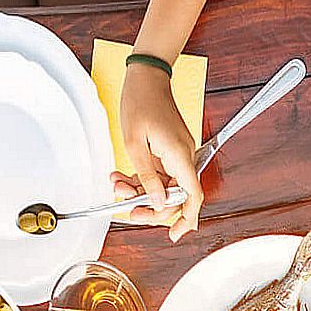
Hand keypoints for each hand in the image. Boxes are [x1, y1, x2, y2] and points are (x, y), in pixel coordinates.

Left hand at [116, 61, 201, 239]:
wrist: (147, 77)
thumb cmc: (140, 101)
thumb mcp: (134, 144)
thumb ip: (147, 176)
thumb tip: (156, 201)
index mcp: (179, 156)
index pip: (192, 195)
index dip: (186, 217)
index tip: (175, 233)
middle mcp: (183, 156)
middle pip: (176, 195)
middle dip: (151, 206)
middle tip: (130, 211)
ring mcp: (178, 153)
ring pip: (164, 185)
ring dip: (140, 190)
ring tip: (117, 185)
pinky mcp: (170, 149)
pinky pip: (160, 172)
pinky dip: (142, 177)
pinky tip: (123, 176)